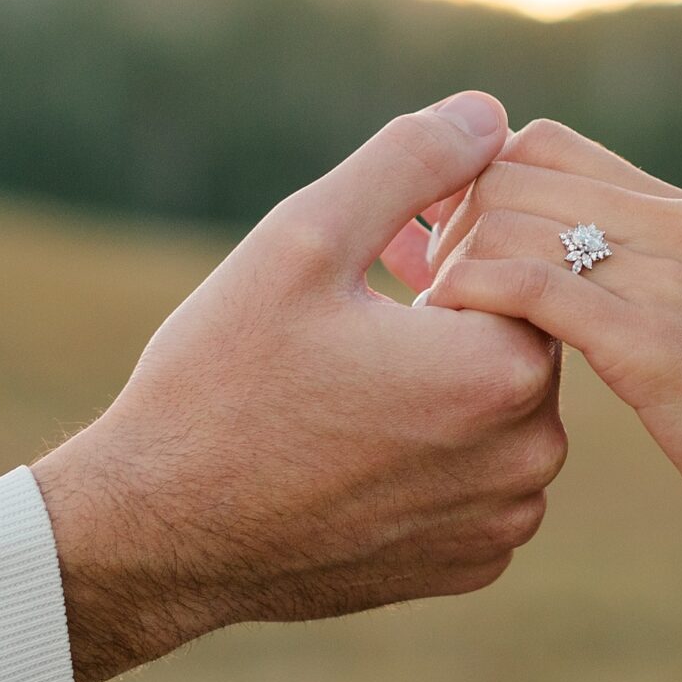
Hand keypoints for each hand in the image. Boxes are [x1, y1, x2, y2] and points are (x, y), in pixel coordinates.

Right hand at [32, 93, 565, 681]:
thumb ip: (409, 164)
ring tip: (355, 357)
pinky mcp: (466, 566)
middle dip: (455, 303)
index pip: (522, 266)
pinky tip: (355, 432)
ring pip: (500, 409)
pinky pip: (479, 478)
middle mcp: (527, 458)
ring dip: (446, 374)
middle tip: (373, 282)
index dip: (456, 241)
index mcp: (504, 370)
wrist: (155, 536)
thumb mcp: (304, 239)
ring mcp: (500, 524)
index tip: (389, 244)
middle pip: (518, 336)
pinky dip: (435, 447)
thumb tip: (491, 115)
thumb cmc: (220, 383)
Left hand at [419, 121, 681, 607]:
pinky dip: (471, 301)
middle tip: (420, 289)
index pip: (544, 142)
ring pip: (509, 220)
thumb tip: (526, 263)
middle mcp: (672, 225)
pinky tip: (448, 338)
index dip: (475, 180)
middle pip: (511, 171)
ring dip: (448, 265)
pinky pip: (532, 288)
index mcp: (679, 213)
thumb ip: (619, 282)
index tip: (437, 241)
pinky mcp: (655, 345)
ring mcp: (666, 280)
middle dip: (447, 222)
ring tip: (429, 324)